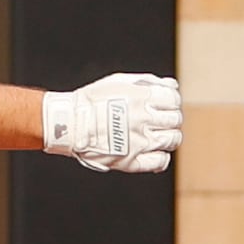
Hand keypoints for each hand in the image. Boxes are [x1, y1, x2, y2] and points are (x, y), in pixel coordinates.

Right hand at [41, 73, 182, 172]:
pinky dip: (161, 157)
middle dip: (171, 118)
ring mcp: (138, 142)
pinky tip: (153, 151)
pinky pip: (160, 161)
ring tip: (157, 134)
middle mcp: (142, 120)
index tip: (165, 104)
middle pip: (175, 119)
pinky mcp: (131, 160)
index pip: (173, 99)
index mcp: (140, 98)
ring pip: (172, 140)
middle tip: (159, 120)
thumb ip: (148, 82)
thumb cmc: (91, 101)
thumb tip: (172, 86)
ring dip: (169, 136)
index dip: (172, 101)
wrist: (68, 123)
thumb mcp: (120, 81)